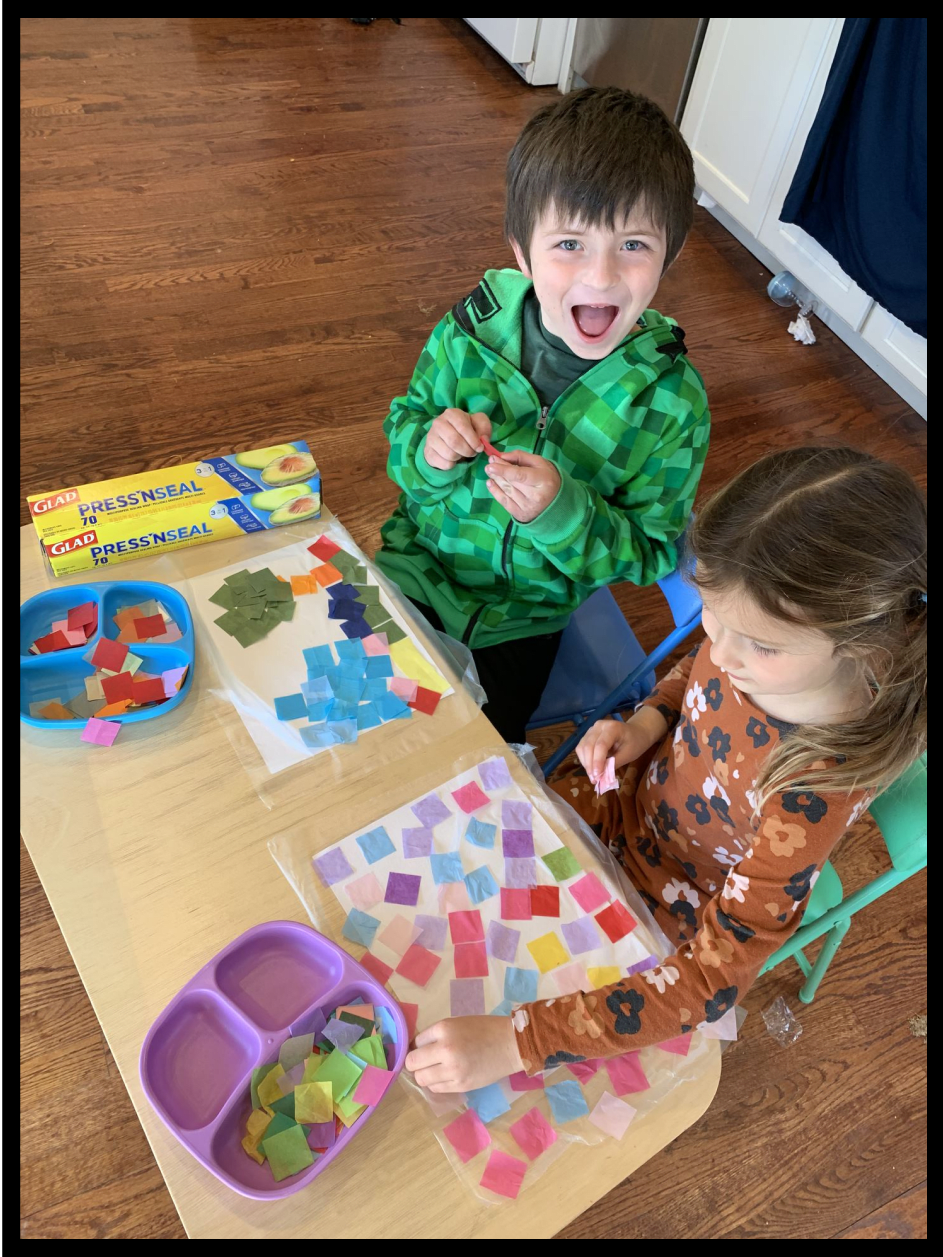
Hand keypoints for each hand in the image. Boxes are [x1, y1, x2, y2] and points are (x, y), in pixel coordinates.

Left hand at [404, 1015, 523, 1092]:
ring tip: (436, 1070)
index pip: (416, 1042)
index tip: (426, 1048)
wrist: (510, 1044)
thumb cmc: (484, 1029)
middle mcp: (445, 1049)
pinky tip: (446, 1076)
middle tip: (424, 1062)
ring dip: (425, 1075)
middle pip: (413, 1062)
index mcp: (444, 1028)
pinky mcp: (461, 1085)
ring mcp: (453, 1070)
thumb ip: (437, 1035)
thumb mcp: (457, 1023)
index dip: (419, 1046)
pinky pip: (436, 1088)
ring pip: (421, 1079)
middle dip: (415, 1063)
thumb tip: (417, 1049)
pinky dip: (437, 1083)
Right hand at [423, 409, 491, 470]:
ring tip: (462, 454)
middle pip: (454, 442)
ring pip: (449, 454)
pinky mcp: (428, 452)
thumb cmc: (466, 430)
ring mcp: (431, 438)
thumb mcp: (478, 424)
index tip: (480, 447)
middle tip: (472, 453)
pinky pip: (444, 463)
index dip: (473, 440)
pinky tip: (453, 459)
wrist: (447, 438)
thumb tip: (483, 440)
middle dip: (468, 451)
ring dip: (460, 457)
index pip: (462, 427)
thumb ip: (484, 428)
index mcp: (451, 414)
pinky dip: (452, 464)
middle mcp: (438, 423)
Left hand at [484, 449, 560, 522]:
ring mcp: (528, 507)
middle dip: (498, 472)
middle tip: (489, 464)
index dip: (504, 469)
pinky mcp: (521, 515)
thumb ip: (520, 457)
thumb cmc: (547, 478)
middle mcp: (536, 496)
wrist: (557, 503)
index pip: (520, 475)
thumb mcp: (540, 463)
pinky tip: (490, 483)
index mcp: (543, 481)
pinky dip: (495, 492)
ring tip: (490, 472)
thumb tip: (501, 456)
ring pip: (506, 491)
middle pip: (511, 482)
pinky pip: (504, 502)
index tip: (491, 463)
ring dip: (495, 480)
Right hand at [577, 707, 668, 783]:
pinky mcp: (588, 734)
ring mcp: (592, 729)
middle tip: (594, 780)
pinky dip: (584, 759)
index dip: (597, 761)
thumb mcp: (629, 754)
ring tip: (592, 776)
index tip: (597, 776)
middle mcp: (599, 726)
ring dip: (585, 763)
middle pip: (588, 746)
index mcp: (612, 727)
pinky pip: (581, 747)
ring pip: (582, 747)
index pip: (601, 745)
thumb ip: (614, 763)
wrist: (636, 732)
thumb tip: (601, 776)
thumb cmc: (635, 742)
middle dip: (589, 765)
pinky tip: (591, 768)